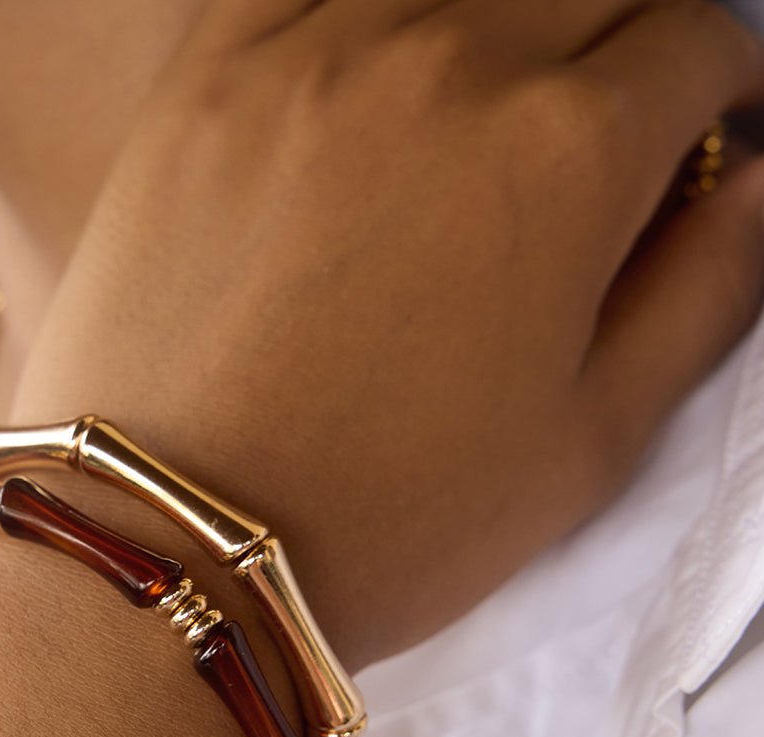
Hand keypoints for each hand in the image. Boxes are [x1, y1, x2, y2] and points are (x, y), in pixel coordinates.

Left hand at [11, 0, 763, 668]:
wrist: (172, 542)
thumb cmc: (384, 522)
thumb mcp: (588, 447)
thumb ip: (704, 293)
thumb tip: (757, 182)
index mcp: (567, 152)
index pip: (701, 44)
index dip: (717, 99)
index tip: (692, 150)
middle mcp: (447, 62)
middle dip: (621, 47)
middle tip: (591, 135)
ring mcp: (308, 58)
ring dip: (500, 22)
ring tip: (479, 108)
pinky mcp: (202, 84)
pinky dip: (362, 10)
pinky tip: (371, 67)